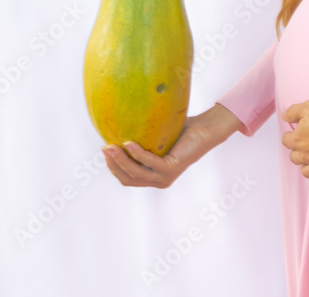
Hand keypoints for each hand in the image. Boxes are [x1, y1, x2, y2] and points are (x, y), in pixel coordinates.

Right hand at [103, 103, 242, 188]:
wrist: (204, 131)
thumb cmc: (180, 131)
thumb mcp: (154, 137)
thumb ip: (138, 138)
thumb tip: (113, 126)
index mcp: (153, 177)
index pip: (126, 178)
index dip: (113, 168)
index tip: (104, 151)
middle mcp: (159, 181)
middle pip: (128, 178)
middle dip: (113, 165)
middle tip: (104, 148)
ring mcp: (165, 177)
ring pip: (136, 173)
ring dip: (121, 160)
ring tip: (110, 146)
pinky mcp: (172, 168)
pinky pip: (149, 163)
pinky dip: (137, 154)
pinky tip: (129, 143)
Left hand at [281, 100, 308, 189]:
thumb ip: (293, 112)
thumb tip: (283, 116)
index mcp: (299, 139)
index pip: (287, 141)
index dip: (291, 136)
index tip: (295, 135)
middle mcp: (306, 155)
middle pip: (295, 157)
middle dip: (298, 152)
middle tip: (305, 147)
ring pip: (305, 171)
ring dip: (306, 167)